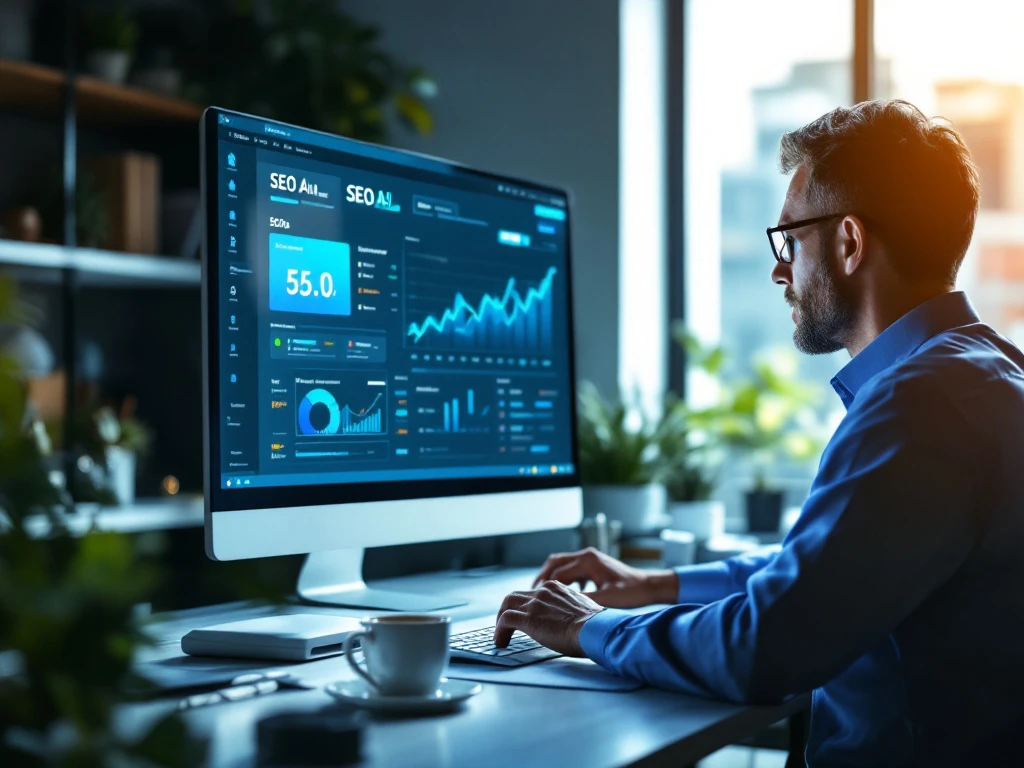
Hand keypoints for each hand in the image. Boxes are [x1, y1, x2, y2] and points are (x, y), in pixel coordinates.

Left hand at [494, 580, 603, 655]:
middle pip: (516, 595)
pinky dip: (499, 631)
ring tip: (501, 635)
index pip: (533, 593)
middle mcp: (543, 592)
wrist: (596, 629)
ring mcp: (535, 604)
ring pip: (507, 604)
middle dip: (508, 609)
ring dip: (500, 619)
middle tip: (506, 624)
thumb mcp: (584, 610)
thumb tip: (574, 621)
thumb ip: (572, 610)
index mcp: (556, 588)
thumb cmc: (595, 625)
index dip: (526, 605)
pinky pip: (505, 620)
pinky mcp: (528, 618)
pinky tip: (501, 642)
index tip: (524, 616)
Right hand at [532, 547, 678, 607]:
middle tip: (531, 593)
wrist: (649, 586)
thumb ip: (584, 601)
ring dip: (551, 577)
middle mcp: (586, 556)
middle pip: (554, 563)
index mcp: (588, 561)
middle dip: (542, 577)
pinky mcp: (593, 566)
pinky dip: (562, 579)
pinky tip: (563, 594)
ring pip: (562, 565)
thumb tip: (563, 607)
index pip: (557, 572)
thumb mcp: (607, 600)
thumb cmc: (632, 592)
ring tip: (542, 594)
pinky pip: (571, 569)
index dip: (544, 586)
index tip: (535, 599)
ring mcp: (590, 559)